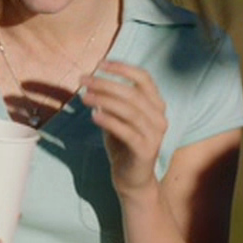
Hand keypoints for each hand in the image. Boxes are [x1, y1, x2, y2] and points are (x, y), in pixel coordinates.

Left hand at [80, 61, 167, 198]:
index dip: (122, 68)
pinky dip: (110, 121)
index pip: (144, 78)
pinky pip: (127, 131)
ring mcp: (155, 134)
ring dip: (104, 100)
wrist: (132, 178)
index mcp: (155, 105)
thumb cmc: (123, 144)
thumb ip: (110, 100)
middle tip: (83, 80)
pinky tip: (94, 115)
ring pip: (130, 111)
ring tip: (83, 97)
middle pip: (132, 93)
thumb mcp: (116, 118)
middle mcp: (159, 117)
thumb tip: (92, 81)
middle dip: (105, 83)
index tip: (99, 64)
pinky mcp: (146, 150)